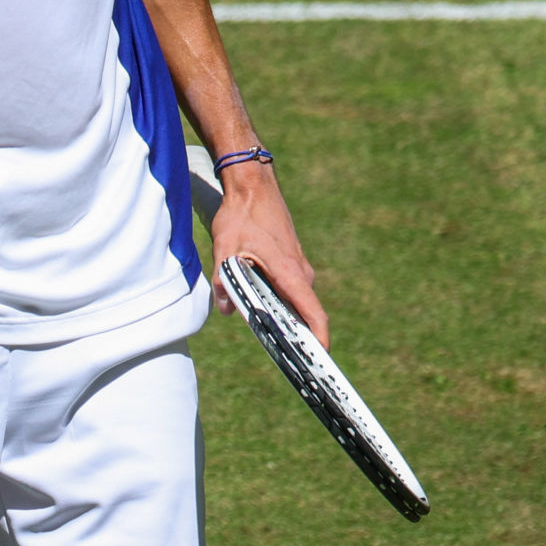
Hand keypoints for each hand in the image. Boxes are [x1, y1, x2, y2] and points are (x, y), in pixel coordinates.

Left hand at [211, 163, 328, 347]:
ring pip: (296, 300)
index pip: (312, 312)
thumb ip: (224, 280)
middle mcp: (300, 271)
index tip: (322, 359)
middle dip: (299, 336)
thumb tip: (225, 308)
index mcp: (289, 271)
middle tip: (289, 361)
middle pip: (304, 312)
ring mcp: (298, 264)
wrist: (253, 184)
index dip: (319, 338)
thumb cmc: (241, 214)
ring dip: (288, 318)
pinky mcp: (291, 260)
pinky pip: (291, 288)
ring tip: (274, 339)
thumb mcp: (225, 248)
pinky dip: (283, 302)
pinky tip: (264, 309)